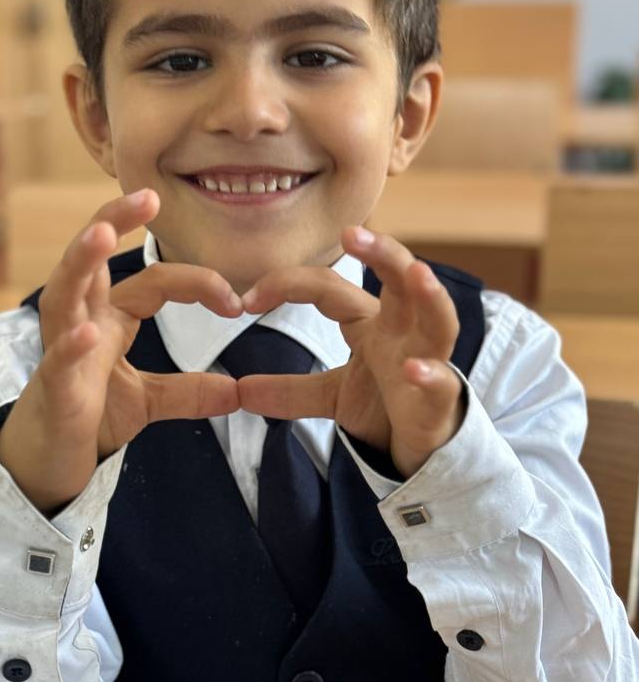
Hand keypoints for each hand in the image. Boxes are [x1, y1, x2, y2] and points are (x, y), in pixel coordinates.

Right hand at [0, 189, 242, 511]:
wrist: (49, 461)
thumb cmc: (90, 416)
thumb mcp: (148, 401)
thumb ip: (188, 392)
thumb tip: (237, 391)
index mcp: (108, 317)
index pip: (153, 282)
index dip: (196, 284)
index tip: (237, 303)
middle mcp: (80, 320)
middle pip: (91, 259)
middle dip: (112, 220)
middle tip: (146, 196)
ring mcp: (60, 350)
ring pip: (64, 293)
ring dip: (81, 260)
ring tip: (101, 233)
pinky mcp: (53, 387)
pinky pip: (58, 359)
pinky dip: (71, 344)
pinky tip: (87, 332)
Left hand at [238, 226, 463, 478]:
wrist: (421, 448)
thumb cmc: (385, 407)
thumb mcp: (332, 396)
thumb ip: (291, 391)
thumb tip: (240, 391)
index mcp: (372, 324)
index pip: (330, 290)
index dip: (289, 286)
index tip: (246, 301)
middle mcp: (403, 333)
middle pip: (400, 281)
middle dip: (384, 253)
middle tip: (353, 234)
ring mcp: (426, 362)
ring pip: (437, 320)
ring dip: (429, 296)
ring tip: (418, 273)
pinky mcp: (439, 401)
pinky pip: (440, 383)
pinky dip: (429, 375)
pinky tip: (413, 369)